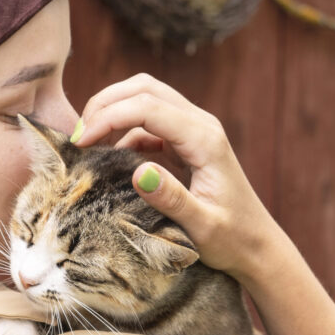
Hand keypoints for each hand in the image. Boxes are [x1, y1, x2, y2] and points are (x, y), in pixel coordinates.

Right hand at [72, 73, 281, 277]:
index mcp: (204, 139)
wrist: (257, 246)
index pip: (147, 107)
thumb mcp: (201, 227)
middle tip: (77, 136)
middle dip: (105, 104)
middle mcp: (200, 125)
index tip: (79, 143)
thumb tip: (138, 170)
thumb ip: (171, 199)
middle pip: (144, 88)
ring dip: (112, 111)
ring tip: (86, 142)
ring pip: (145, 97)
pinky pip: (147, 121)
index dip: (108, 118)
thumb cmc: (232, 239)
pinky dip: (122, 129)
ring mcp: (193, 130)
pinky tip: (108, 155)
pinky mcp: (185, 141)